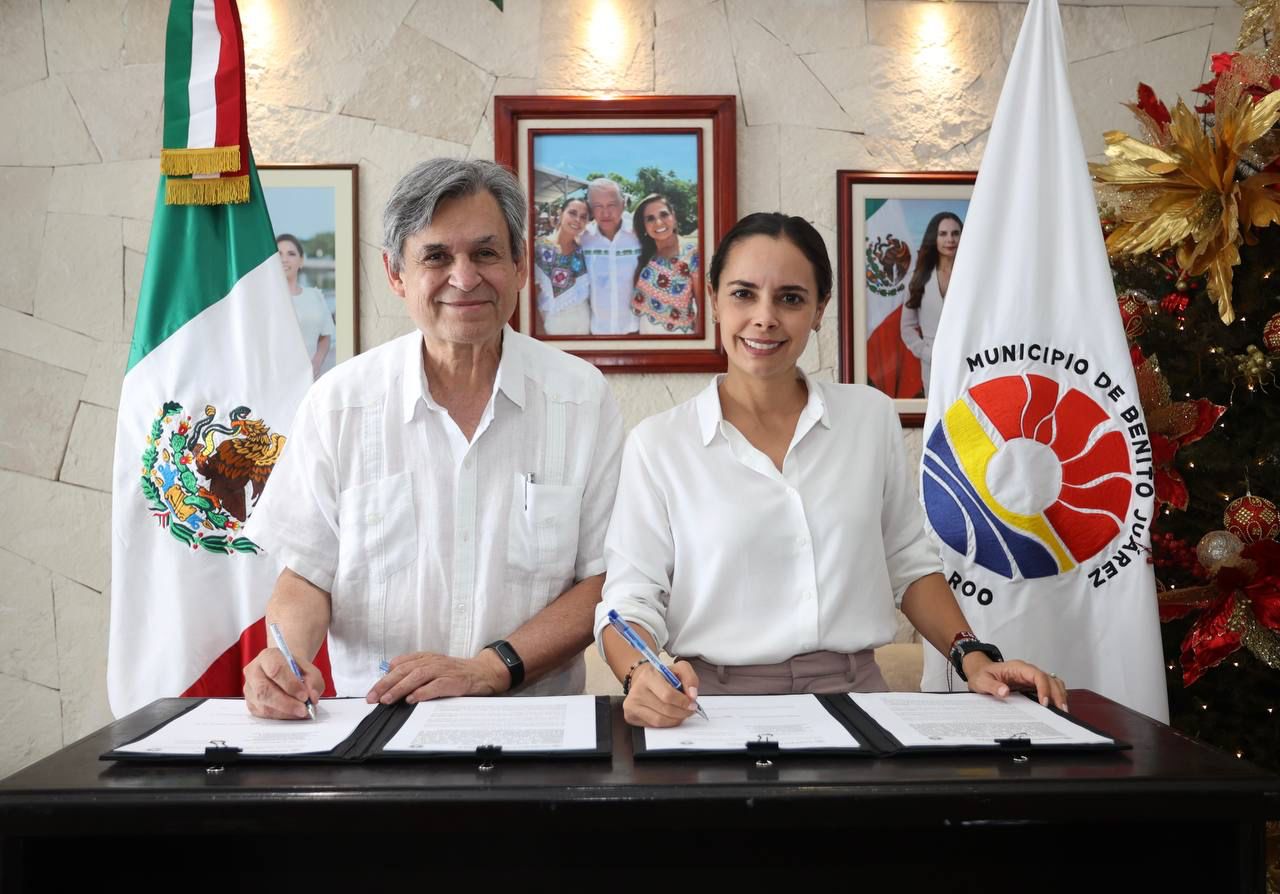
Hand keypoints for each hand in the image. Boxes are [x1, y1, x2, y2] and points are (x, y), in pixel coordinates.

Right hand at [244, 648, 323, 719]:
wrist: (286, 671)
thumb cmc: (296, 670)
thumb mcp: (310, 670)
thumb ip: (314, 681)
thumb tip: (312, 697)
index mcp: (268, 656)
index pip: (276, 670)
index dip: (291, 684)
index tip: (305, 695)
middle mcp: (254, 671)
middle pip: (264, 690)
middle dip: (287, 703)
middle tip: (303, 709)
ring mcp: (249, 688)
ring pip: (263, 705)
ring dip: (285, 712)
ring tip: (301, 711)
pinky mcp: (250, 703)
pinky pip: (263, 714)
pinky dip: (280, 716)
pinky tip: (291, 713)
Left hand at [366, 650, 508, 704]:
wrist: (483, 672)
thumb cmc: (456, 673)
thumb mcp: (433, 667)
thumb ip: (414, 671)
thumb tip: (391, 678)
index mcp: (425, 658)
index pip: (399, 665)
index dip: (384, 678)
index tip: (372, 692)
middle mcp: (432, 661)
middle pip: (404, 670)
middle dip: (386, 684)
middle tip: (373, 698)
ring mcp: (443, 670)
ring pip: (417, 676)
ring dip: (400, 688)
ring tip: (388, 700)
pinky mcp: (454, 681)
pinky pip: (436, 686)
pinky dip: (423, 692)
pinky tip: (412, 699)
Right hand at [621, 660, 699, 727]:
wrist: (644, 681)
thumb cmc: (663, 677)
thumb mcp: (679, 670)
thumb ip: (690, 678)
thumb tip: (692, 695)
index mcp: (648, 675)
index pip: (668, 695)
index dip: (683, 702)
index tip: (692, 703)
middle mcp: (637, 690)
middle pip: (665, 709)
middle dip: (682, 712)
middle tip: (690, 710)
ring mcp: (632, 704)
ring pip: (659, 720)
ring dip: (675, 720)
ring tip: (681, 714)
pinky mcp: (630, 715)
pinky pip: (653, 725)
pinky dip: (666, 723)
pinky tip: (670, 717)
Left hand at [963, 654, 1068, 710]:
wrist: (980, 673)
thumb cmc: (982, 675)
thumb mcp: (982, 681)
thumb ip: (992, 686)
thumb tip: (1005, 691)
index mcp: (1018, 668)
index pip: (1037, 675)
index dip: (1044, 688)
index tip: (1044, 703)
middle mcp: (1028, 671)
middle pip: (1050, 679)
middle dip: (1057, 694)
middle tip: (1061, 710)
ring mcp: (1031, 678)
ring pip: (1053, 682)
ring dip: (1060, 695)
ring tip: (1063, 710)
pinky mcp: (1032, 685)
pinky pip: (1049, 688)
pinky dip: (1055, 696)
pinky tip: (1057, 707)